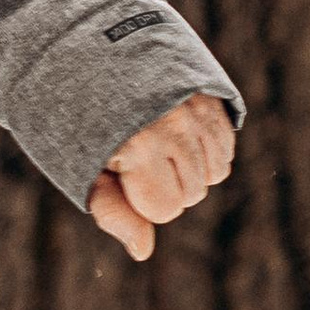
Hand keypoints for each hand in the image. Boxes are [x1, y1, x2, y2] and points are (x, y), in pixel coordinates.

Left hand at [86, 93, 235, 261]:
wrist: (92, 57)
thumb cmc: (83, 121)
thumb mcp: (85, 167)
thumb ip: (114, 210)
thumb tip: (142, 251)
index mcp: (138, 147)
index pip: (166, 209)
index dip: (143, 200)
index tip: (124, 174)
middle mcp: (175, 126)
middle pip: (194, 193)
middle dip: (169, 185)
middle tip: (139, 153)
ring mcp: (197, 106)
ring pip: (216, 172)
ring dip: (192, 168)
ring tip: (161, 143)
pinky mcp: (211, 92)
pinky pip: (226, 145)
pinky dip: (208, 148)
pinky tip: (181, 132)